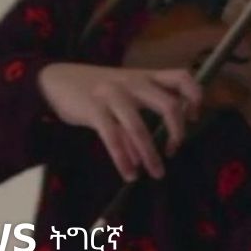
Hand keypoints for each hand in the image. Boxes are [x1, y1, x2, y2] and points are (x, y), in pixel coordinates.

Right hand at [38, 63, 200, 181]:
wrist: (56, 80)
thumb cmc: (97, 88)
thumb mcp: (126, 86)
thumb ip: (145, 105)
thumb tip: (162, 142)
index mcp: (145, 76)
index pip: (182, 77)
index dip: (194, 97)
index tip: (193, 117)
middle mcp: (133, 83)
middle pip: (168, 105)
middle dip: (177, 133)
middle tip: (174, 150)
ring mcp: (113, 95)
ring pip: (139, 128)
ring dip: (151, 155)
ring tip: (156, 173)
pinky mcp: (93, 109)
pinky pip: (113, 137)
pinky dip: (124, 159)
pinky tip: (129, 173)